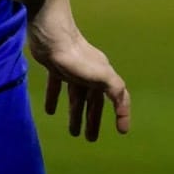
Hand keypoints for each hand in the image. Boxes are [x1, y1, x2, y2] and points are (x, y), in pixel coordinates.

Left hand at [32, 24, 130, 142]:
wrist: (51, 34)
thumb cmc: (76, 56)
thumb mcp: (100, 75)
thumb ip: (115, 89)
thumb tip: (123, 106)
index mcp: (103, 75)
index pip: (118, 98)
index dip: (122, 114)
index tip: (121, 132)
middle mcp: (91, 74)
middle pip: (94, 102)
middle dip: (93, 120)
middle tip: (90, 139)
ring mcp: (73, 70)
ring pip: (77, 97)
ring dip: (76, 114)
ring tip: (73, 132)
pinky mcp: (56, 66)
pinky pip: (57, 86)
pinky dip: (55, 99)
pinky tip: (50, 112)